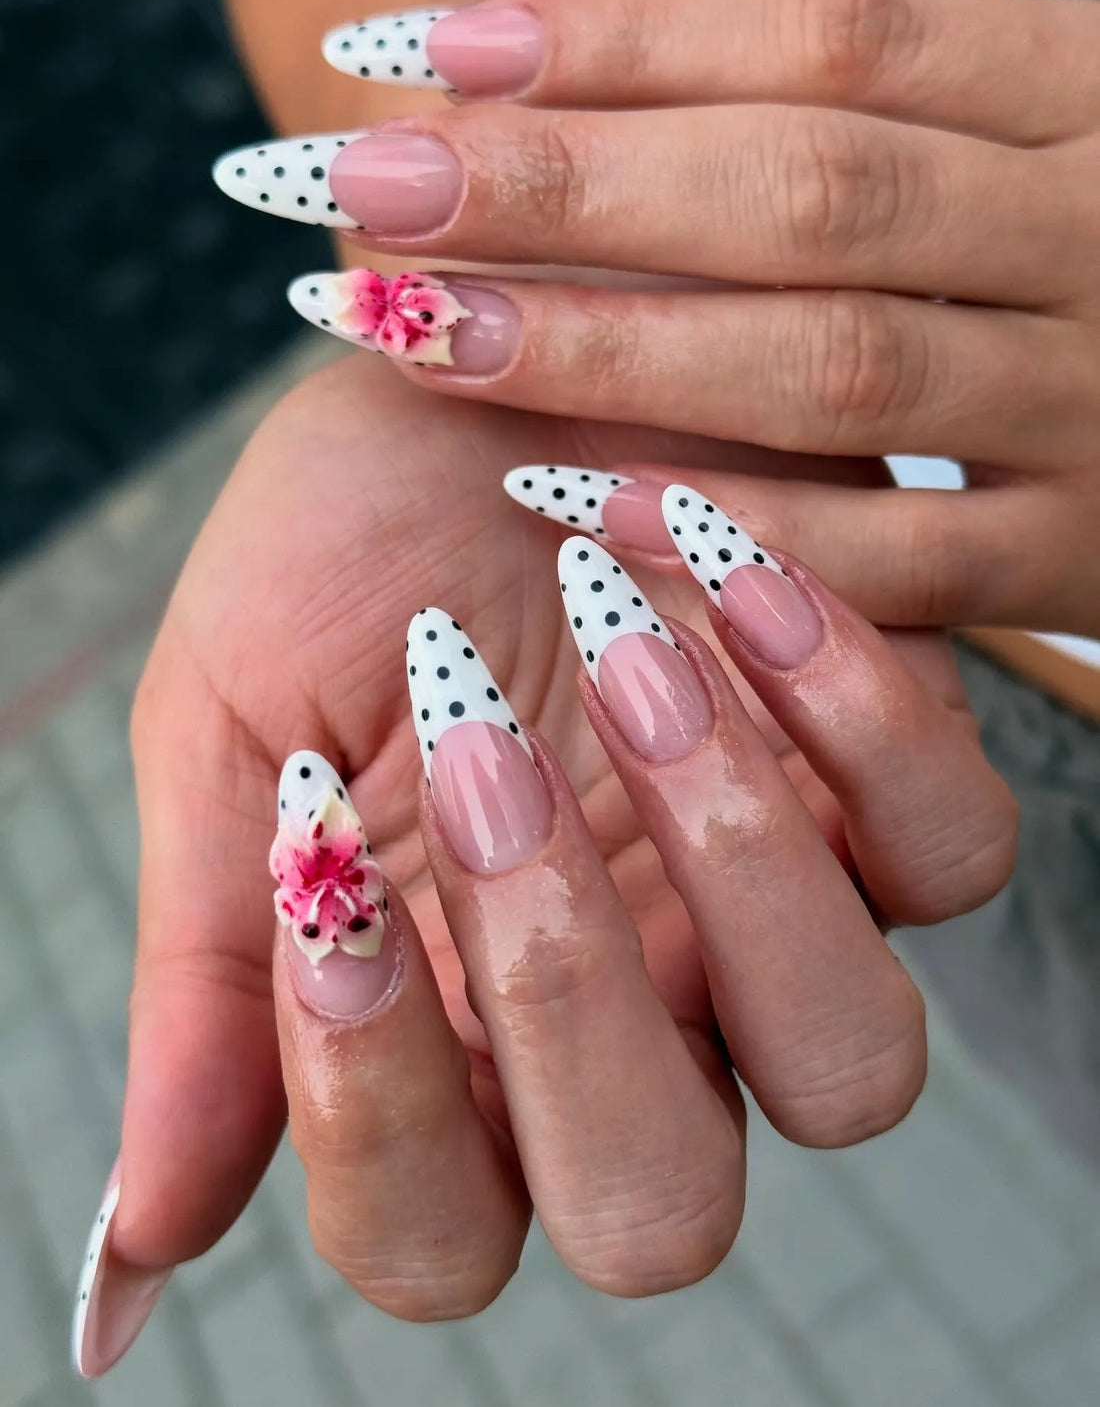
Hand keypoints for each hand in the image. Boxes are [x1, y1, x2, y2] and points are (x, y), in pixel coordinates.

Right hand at [74, 358, 1014, 1374]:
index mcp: (448, 1034)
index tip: (316, 860)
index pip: (432, 1235)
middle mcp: (631, 1016)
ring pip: (850, 1068)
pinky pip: (953, 857)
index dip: (372, 1110)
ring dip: (731, 862)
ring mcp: (776, 917)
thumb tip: (148, 1243)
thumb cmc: (339, 543)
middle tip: (475, 752)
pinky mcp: (891, 789)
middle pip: (658, 1210)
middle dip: (559, 997)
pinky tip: (729, 569)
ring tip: (614, 637)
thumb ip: (209, 975)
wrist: (477, 361)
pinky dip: (861, 723)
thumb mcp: (233, 731)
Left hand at [214, 0, 1099, 634]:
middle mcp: (1087, 233)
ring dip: (612, 349)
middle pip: (804, 189)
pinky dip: (738, 532)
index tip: (415, 55)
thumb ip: (877, 83)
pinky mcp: (1079, 555)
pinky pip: (899, 559)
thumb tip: (615, 47)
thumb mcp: (1030, 121)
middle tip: (363, 187)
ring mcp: (1089, 403)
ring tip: (424, 334)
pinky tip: (574, 508)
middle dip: (566, 187)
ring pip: (837, 367)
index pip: (825, 35)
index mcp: (1074, 96)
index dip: (612, 44)